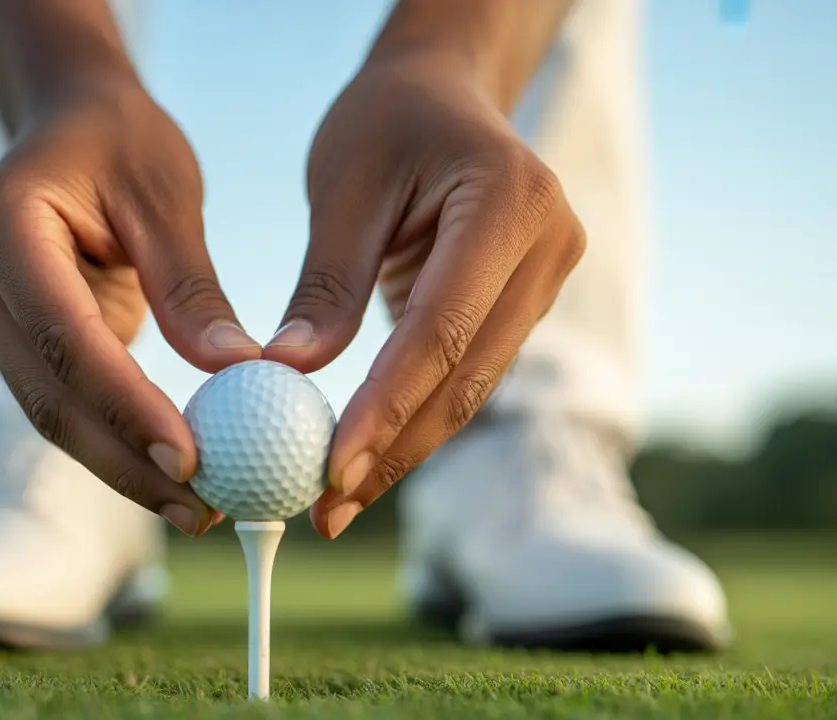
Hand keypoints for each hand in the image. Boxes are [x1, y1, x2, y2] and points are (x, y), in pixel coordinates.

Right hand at [0, 78, 260, 535]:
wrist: (66, 120)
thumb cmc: (121, 141)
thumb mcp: (168, 195)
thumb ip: (191, 287)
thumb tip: (236, 373)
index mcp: (3, 224)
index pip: (65, 336)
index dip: (125, 405)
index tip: (191, 458)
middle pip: (48, 394)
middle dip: (126, 460)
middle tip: (201, 509)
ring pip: (50, 411)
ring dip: (121, 465)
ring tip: (196, 508)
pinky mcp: (11, 339)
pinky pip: (61, 401)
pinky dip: (113, 439)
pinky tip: (168, 472)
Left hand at [265, 55, 585, 537]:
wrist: (443, 93)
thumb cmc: (386, 122)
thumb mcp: (343, 187)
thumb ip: (324, 286)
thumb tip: (287, 377)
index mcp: (510, 201)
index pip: (443, 328)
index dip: (387, 407)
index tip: (331, 470)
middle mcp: (549, 246)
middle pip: (466, 374)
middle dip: (393, 449)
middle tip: (326, 509)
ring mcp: (546, 279)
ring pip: (472, 388)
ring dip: (404, 448)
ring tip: (336, 501)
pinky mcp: (524, 304)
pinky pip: (468, 374)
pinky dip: (416, 417)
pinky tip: (367, 457)